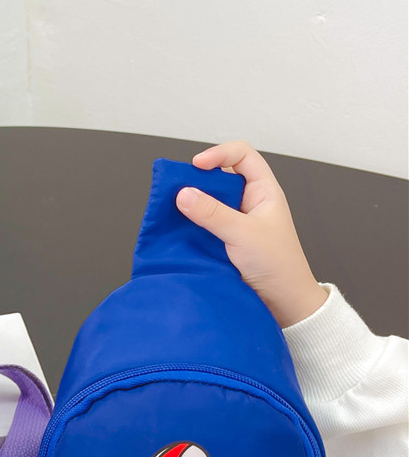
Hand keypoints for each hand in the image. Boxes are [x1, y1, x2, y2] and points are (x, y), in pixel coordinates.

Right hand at [175, 140, 328, 326]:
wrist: (283, 303)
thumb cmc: (277, 264)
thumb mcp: (243, 233)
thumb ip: (212, 213)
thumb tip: (183, 194)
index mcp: (263, 191)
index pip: (241, 156)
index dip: (218, 154)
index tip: (196, 165)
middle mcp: (248, 203)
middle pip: (219, 177)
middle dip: (197, 180)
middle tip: (178, 188)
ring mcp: (235, 223)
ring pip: (208, 202)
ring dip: (191, 204)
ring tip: (174, 209)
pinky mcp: (223, 242)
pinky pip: (202, 226)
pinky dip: (189, 225)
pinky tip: (178, 229)